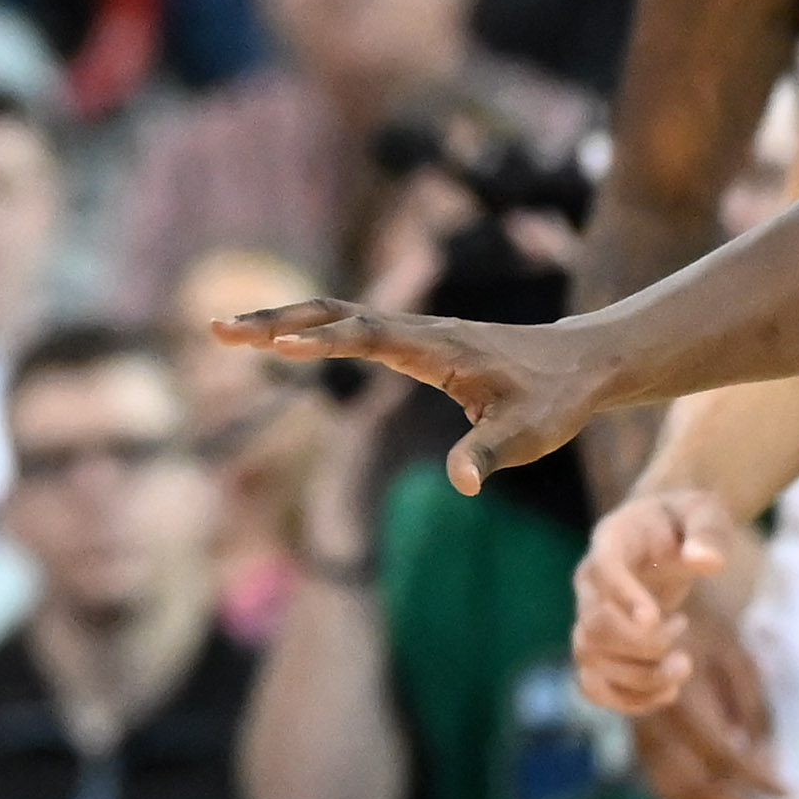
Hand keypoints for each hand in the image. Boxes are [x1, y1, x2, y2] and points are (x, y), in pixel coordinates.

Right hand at [220, 301, 613, 492]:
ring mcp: (412, 331)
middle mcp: (417, 330)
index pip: (368, 337)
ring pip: (335, 313)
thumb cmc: (556, 400)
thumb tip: (462, 485)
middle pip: (333, 314)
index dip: (324, 342)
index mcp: (438, 348)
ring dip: (280, 319)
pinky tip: (281, 336)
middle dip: (273, 321)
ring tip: (227, 331)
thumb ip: (489, 455)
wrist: (581, 363)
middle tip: (217, 329)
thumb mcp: (529, 436)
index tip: (279, 345)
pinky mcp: (412, 339)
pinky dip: (307, 326)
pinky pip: (348, 325)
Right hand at [569, 492, 736, 713]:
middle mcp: (590, 581)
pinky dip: (628, 700)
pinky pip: (594, 686)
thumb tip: (706, 562)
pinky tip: (669, 691)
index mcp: (611, 539)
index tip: (658, 618)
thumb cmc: (686, 520)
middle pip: (593, 626)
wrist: (665, 534)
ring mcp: (589, 616)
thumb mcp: (705, 512)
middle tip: (683, 631)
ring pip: (590, 661)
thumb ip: (708, 532)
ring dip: (640, 678)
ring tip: (685, 665)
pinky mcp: (600, 646)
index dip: (624, 596)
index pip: (603, 568)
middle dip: (643, 645)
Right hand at [624, 593, 780, 798]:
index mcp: (681, 699)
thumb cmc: (702, 626)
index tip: (788, 794)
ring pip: (675, 794)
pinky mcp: (639, 741)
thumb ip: (752, 710)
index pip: (721, 755)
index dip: (756, 779)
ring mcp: (642, 735)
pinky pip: (664, 786)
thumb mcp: (738, 657)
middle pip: (695, 788)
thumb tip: (766, 762)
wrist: (647, 606)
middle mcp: (655, 724)